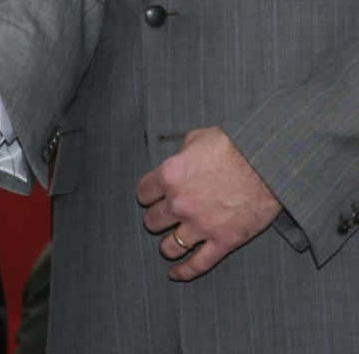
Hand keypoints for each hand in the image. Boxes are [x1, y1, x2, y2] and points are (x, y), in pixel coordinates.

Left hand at [136, 126, 281, 281]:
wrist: (268, 164)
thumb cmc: (234, 146)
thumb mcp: (197, 139)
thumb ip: (181, 154)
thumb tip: (178, 159)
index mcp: (170, 175)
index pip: (143, 193)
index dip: (148, 195)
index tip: (153, 196)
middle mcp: (180, 203)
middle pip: (152, 220)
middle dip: (157, 218)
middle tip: (164, 216)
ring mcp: (201, 225)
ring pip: (170, 246)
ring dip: (167, 245)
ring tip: (169, 242)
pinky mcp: (224, 241)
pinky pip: (197, 264)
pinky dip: (184, 272)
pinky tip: (175, 273)